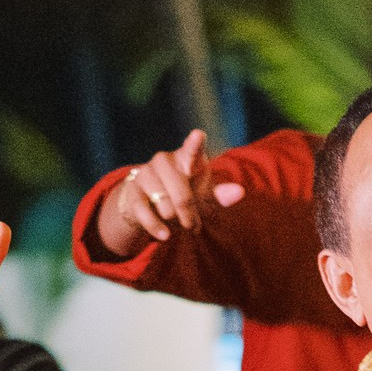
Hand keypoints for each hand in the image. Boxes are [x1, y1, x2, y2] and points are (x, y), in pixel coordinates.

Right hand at [93, 130, 246, 256]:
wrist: (149, 204)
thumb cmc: (184, 195)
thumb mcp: (204, 196)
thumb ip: (221, 195)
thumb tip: (239, 192)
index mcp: (187, 157)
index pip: (193, 149)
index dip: (195, 143)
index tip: (199, 135)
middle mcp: (164, 160)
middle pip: (183, 196)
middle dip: (190, 216)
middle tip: (193, 224)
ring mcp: (146, 173)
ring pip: (166, 208)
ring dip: (174, 222)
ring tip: (175, 222)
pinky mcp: (132, 191)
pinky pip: (146, 214)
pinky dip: (157, 228)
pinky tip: (165, 235)